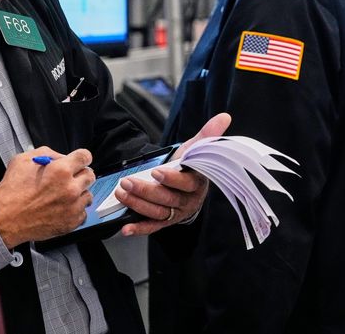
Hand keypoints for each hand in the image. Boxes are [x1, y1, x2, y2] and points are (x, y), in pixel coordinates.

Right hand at [0, 147, 95, 247]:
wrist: (5, 219)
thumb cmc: (11, 192)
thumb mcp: (23, 160)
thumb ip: (46, 154)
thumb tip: (60, 157)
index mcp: (60, 170)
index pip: (85, 157)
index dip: (82, 156)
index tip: (81, 159)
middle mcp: (70, 188)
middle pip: (90, 175)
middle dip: (80, 174)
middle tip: (69, 178)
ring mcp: (72, 207)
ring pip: (88, 195)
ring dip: (78, 193)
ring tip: (62, 195)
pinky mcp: (71, 223)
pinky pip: (83, 213)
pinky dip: (74, 210)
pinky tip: (61, 208)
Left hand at [115, 112, 231, 235]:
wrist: (186, 183)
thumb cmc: (190, 165)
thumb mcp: (196, 149)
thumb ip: (207, 135)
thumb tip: (224, 116)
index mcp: (197, 184)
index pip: (185, 183)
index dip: (171, 179)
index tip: (156, 172)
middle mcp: (188, 202)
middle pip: (167, 199)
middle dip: (145, 191)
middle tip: (126, 182)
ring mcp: (176, 213)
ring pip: (157, 212)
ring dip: (137, 205)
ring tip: (120, 193)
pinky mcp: (165, 221)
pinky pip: (152, 227)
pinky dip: (139, 229)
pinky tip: (125, 228)